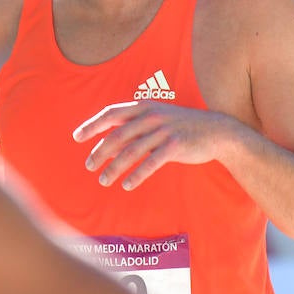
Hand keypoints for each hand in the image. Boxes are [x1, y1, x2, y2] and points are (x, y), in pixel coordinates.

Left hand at [73, 101, 231, 190]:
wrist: (216, 131)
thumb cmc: (180, 128)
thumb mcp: (154, 124)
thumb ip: (131, 133)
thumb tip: (106, 149)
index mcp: (144, 107)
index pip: (111, 113)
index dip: (92, 124)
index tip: (77, 137)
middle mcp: (151, 116)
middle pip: (117, 135)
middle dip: (99, 152)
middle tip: (88, 166)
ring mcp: (163, 130)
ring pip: (131, 151)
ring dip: (114, 168)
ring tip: (103, 180)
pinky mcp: (175, 146)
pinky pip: (150, 163)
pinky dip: (136, 175)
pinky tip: (126, 185)